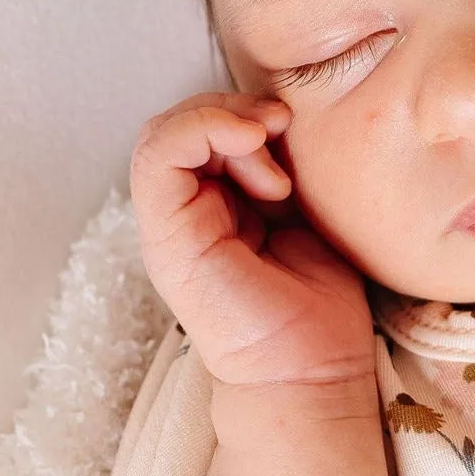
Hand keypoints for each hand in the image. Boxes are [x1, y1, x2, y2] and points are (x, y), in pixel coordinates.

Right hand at [129, 91, 374, 401]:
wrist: (313, 369)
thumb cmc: (317, 300)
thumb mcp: (302, 211)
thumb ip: (278, 167)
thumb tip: (276, 115)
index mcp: (213, 208)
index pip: (199, 127)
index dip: (240, 108)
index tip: (289, 123)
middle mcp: (185, 214)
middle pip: (179, 122)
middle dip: (233, 107)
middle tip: (280, 125)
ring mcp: (171, 227)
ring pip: (163, 131)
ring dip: (223, 120)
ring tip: (269, 149)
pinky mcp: (169, 238)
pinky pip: (158, 156)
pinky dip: (203, 130)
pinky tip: (252, 147)